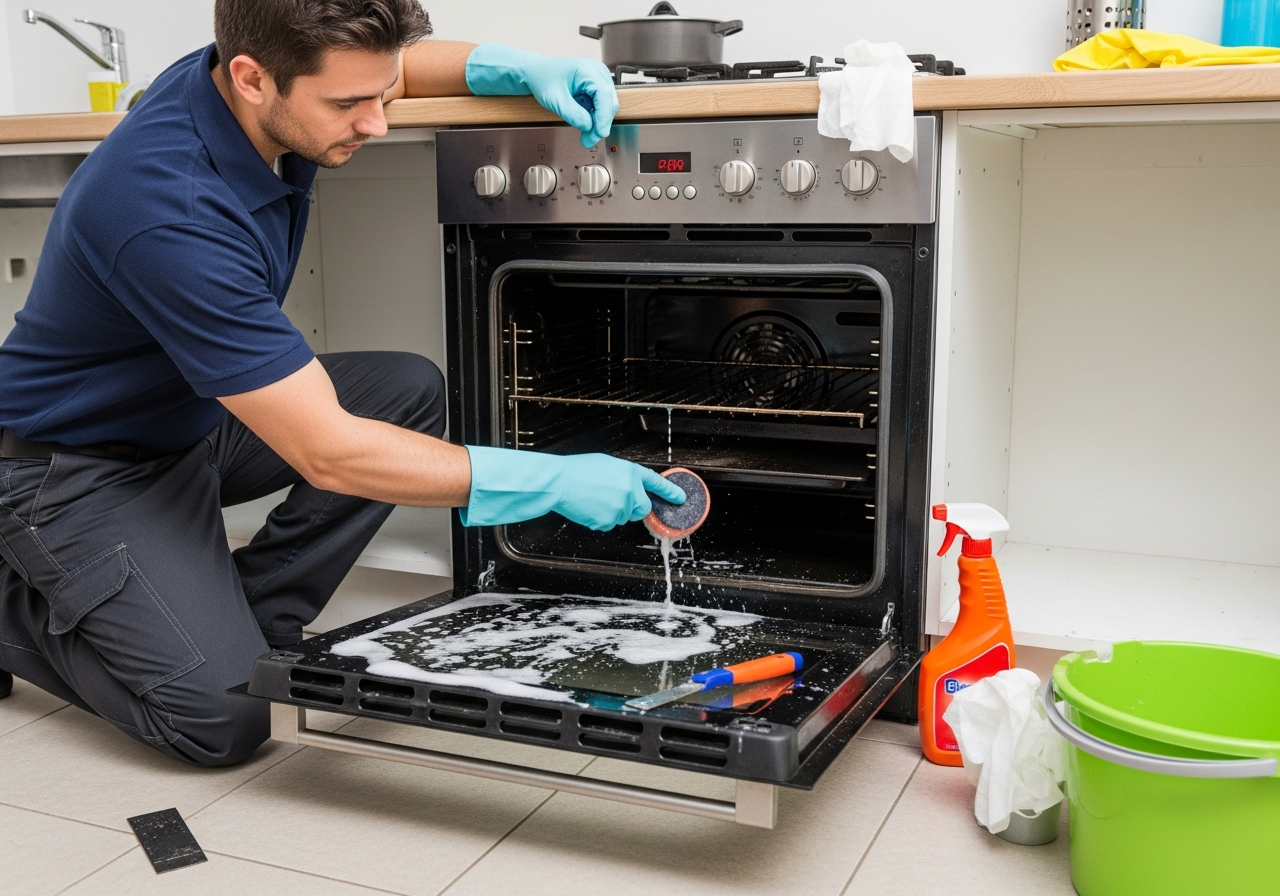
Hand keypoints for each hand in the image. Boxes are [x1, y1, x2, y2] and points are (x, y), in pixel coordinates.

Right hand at [461, 447, 685, 530]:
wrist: (559, 483)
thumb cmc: (578, 471)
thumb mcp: (607, 465)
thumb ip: (624, 476)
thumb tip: (632, 488)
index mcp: (630, 472)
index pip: (656, 483)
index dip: (670, 492)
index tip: (681, 499)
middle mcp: (629, 490)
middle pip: (642, 508)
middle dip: (633, 506)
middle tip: (614, 498)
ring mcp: (620, 507)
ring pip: (624, 516)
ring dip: (614, 511)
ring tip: (595, 498)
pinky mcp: (608, 521)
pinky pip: (610, 523)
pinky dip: (602, 518)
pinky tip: (590, 506)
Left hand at [465, 43, 618, 147]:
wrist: (538, 73)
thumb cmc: (544, 79)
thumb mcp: (555, 99)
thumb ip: (573, 114)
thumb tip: (589, 126)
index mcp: (588, 70)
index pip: (604, 95)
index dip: (604, 116)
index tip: (600, 133)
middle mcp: (598, 73)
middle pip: (609, 103)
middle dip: (600, 124)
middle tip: (587, 140)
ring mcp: (599, 80)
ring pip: (607, 107)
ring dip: (597, 123)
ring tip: (584, 134)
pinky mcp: (597, 89)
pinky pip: (601, 107)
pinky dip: (594, 118)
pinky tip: (584, 123)